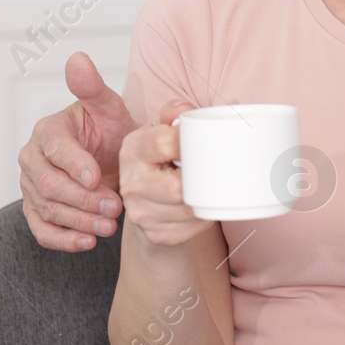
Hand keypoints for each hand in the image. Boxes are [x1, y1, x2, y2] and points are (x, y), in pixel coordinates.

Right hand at [18, 52, 136, 250]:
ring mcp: (31, 187)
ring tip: (110, 226)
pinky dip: (63, 240)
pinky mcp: (36, 211)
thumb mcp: (109, 108)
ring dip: (79, 221)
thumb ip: (92, 87)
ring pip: (47, 210)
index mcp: (47, 131)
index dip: (76, 166)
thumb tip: (77, 58)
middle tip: (115, 208)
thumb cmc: (111, 131)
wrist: (116, 160)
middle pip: (49, 185)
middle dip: (83, 199)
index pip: (55, 150)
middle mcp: (32, 159)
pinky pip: (41, 230)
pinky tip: (87, 243)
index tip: (100, 177)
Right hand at [119, 99, 206, 247]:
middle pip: (176, 187)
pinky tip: (203, 205)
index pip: (162, 143)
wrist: (148, 199)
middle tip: (214, 170)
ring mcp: (141, 212)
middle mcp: (131, 182)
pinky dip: (204, 217)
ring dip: (206, 199)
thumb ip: (174, 112)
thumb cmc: (162, 159)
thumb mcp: (163, 129)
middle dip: (200, 179)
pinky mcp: (156, 234)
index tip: (205, 142)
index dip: (190, 142)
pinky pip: (191, 228)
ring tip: (211, 186)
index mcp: (133, 149)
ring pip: (188, 210)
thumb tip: (186, 110)